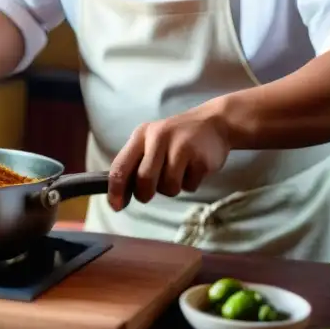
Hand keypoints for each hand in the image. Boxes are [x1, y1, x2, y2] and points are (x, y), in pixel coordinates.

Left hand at [107, 108, 230, 210]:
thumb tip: (118, 196)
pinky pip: (189, 186)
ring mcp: (181, 147)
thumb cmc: (176, 138)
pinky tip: (194, 168)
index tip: (115, 206)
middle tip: (150, 192)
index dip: (115, 190)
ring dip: (172, 188)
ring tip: (179, 172)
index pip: (121, 166)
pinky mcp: (201, 159)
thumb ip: (135, 163)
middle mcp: (159, 137)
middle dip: (145, 194)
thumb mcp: (151, 141)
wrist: (214, 122)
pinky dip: (190, 184)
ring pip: (168, 187)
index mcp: (141, 135)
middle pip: (144, 180)